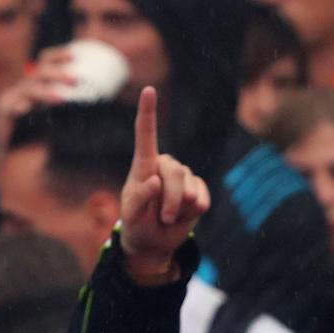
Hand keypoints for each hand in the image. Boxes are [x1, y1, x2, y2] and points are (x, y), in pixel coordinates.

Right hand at [0, 45, 77, 164]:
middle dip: (58, 73)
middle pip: (39, 72)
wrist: (11, 156)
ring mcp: (10, 98)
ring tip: (62, 98)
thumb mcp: (53, 117)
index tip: (75, 56)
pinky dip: (20, 108)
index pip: (44, 62)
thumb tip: (104, 103)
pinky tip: (25, 110)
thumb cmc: (36, 136)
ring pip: (29, 89)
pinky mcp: (2, 112)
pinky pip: (12, 108)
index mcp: (34, 85)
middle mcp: (21, 88)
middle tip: (76, 80)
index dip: (58, 55)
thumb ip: (69, 109)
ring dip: (46, 92)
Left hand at [118, 86, 206, 279]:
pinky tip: (184, 217)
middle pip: (175, 172)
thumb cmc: (136, 225)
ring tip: (168, 218)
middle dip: (170, 200)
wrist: (153, 242)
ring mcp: (183, 176)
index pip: (146, 136)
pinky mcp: (198, 189)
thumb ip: (139, 200)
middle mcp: (165, 165)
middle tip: (164, 218)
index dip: (148, 113)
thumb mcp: (131, 217)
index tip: (149, 90)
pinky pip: (202, 198)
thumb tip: (154, 181)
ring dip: (179, 209)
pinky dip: (193, 212)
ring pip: (189, 188)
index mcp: (143, 166)